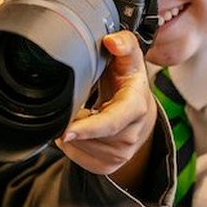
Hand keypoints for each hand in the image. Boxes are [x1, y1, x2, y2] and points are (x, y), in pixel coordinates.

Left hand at [55, 30, 156, 189]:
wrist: (140, 110)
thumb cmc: (129, 81)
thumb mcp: (130, 58)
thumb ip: (123, 43)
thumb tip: (111, 41)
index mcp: (135, 107)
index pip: (111, 123)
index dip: (88, 128)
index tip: (66, 131)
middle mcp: (131, 134)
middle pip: (90, 136)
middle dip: (74, 122)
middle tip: (74, 103)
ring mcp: (121, 154)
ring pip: (81, 148)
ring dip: (72, 132)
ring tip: (81, 112)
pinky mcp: (109, 165)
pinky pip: (78, 159)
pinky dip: (72, 144)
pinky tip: (80, 128)